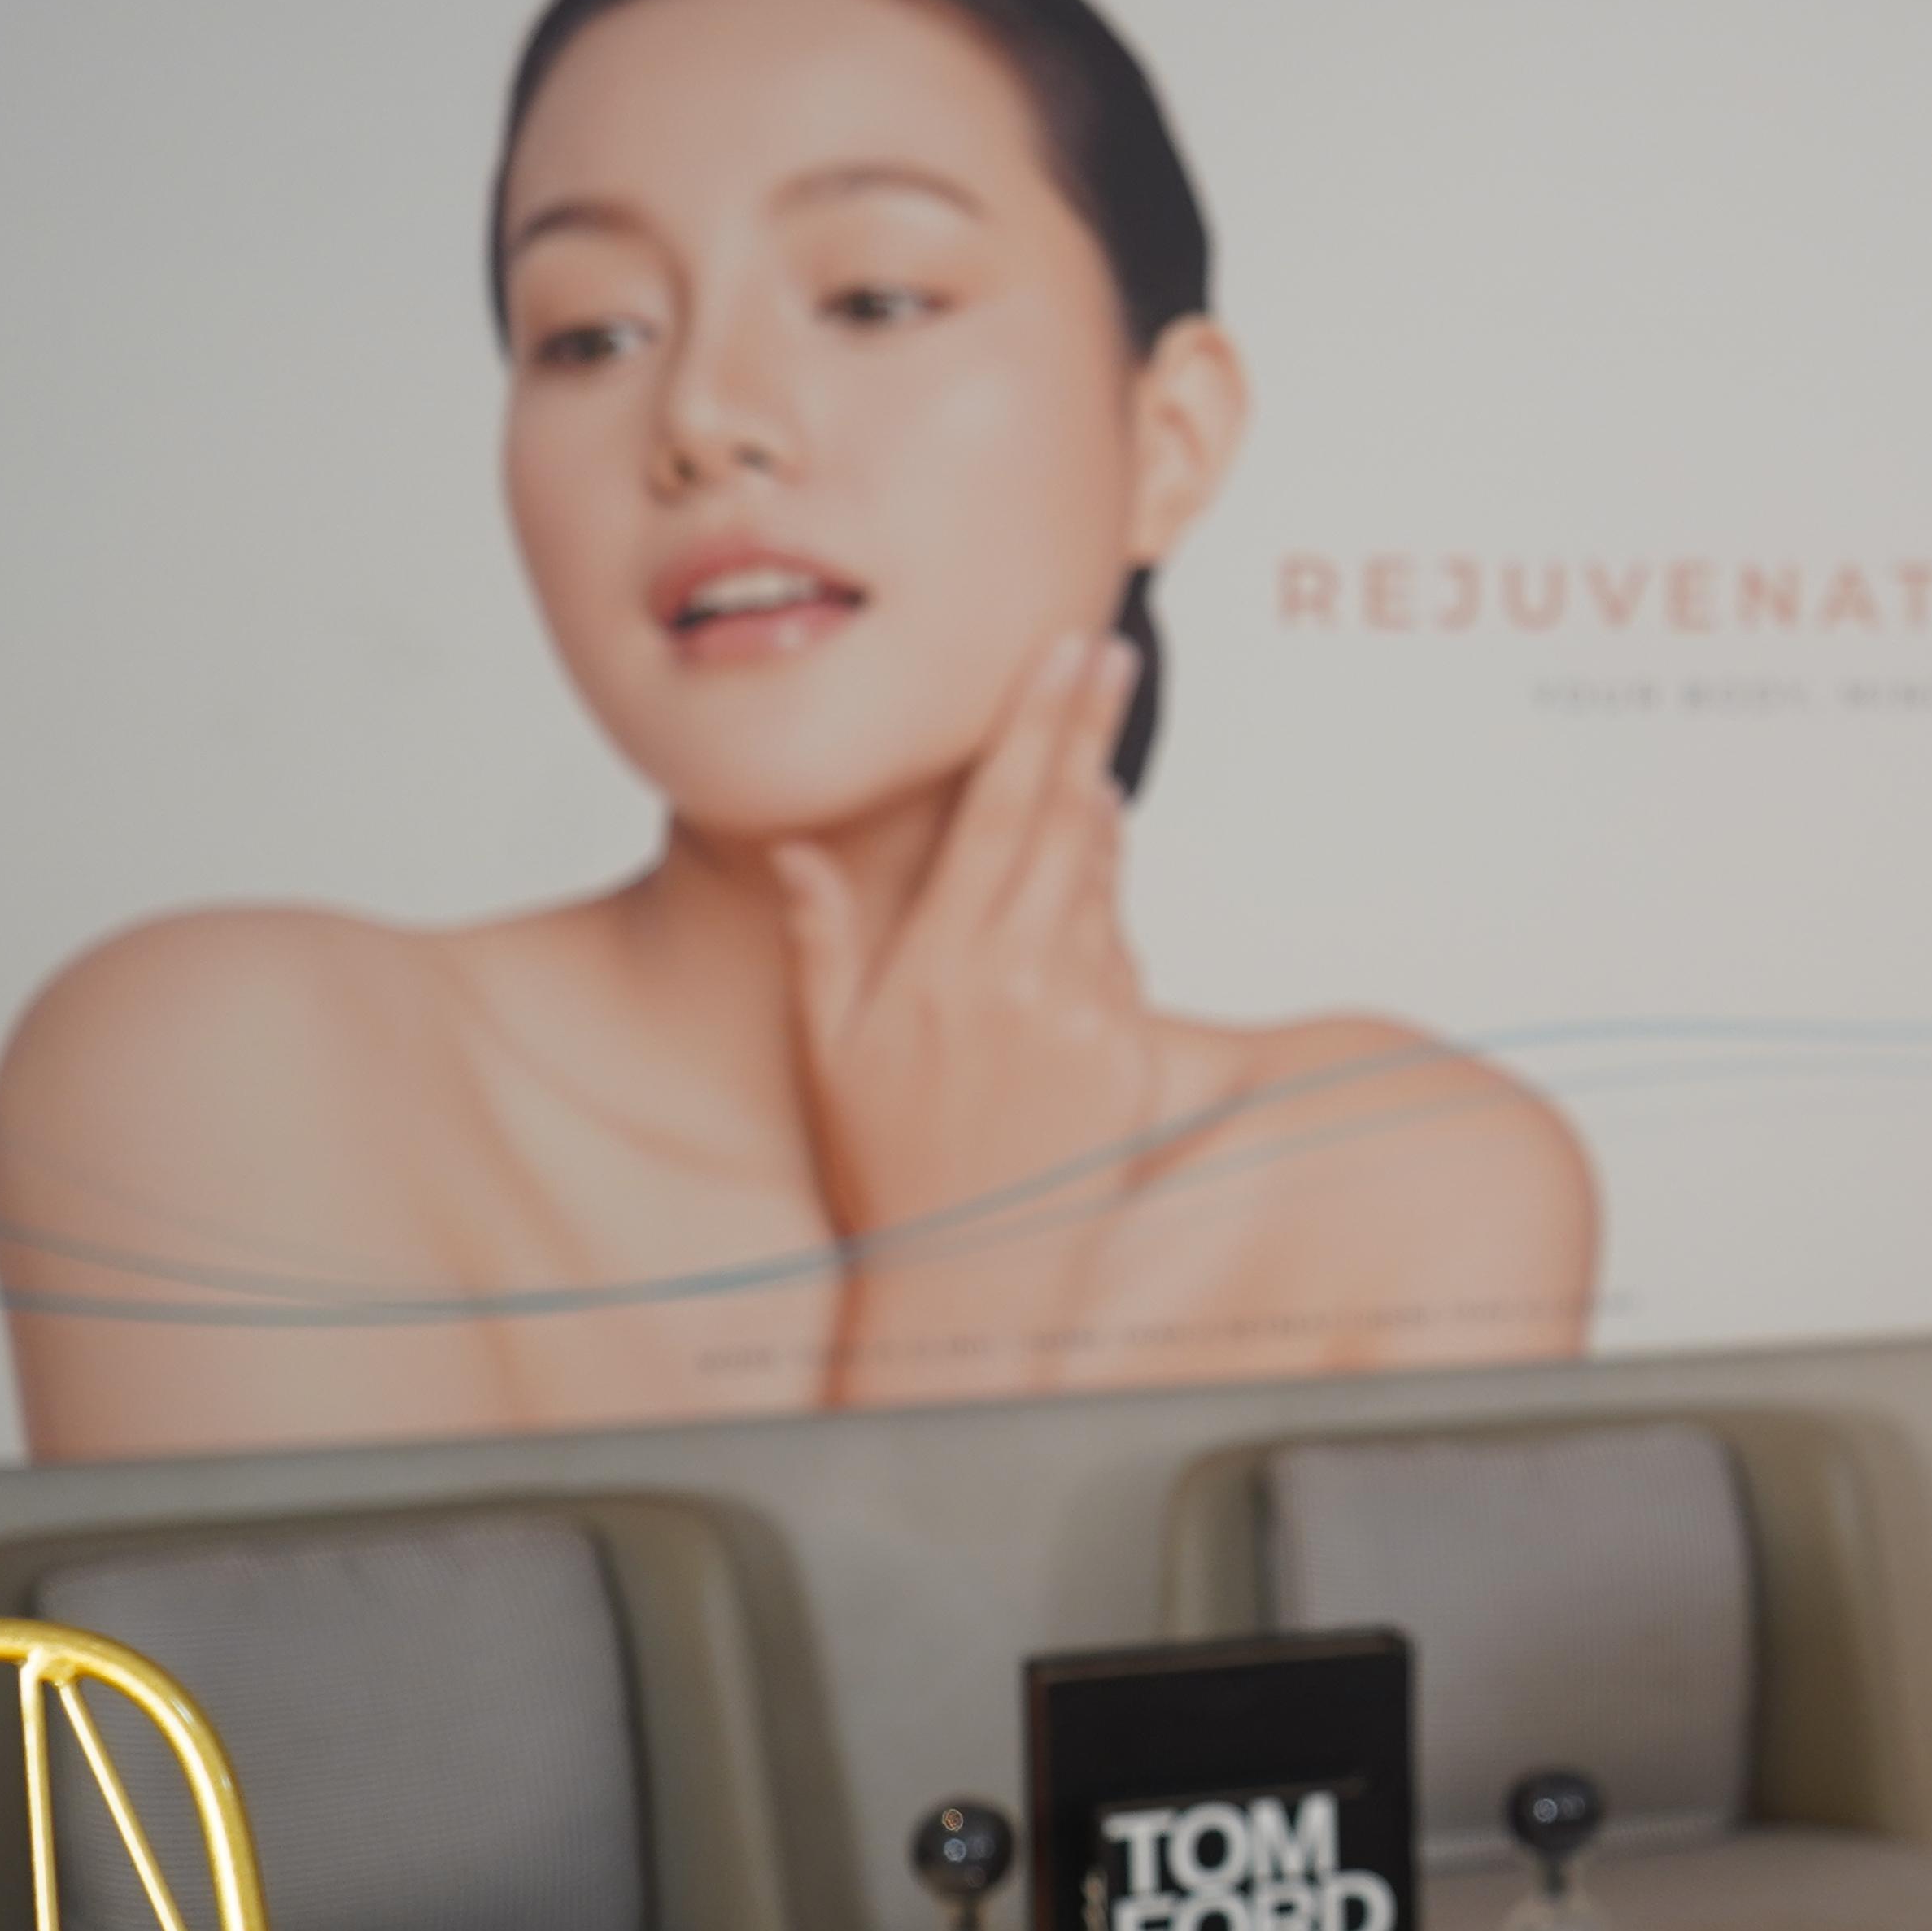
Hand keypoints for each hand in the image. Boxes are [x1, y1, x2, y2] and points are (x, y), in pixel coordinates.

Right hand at [772, 631, 1157, 1256]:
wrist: (970, 1277)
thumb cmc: (887, 1165)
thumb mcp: (827, 1052)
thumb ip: (823, 940)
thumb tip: (799, 848)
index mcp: (945, 964)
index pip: (1003, 810)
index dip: (1038, 723)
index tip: (1065, 653)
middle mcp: (1025, 979)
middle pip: (1070, 819)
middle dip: (1088, 728)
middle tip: (1110, 653)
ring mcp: (1089, 1015)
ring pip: (1102, 882)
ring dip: (1095, 821)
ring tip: (1085, 766)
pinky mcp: (1132, 1054)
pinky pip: (1123, 958)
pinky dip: (1102, 920)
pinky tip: (1075, 914)